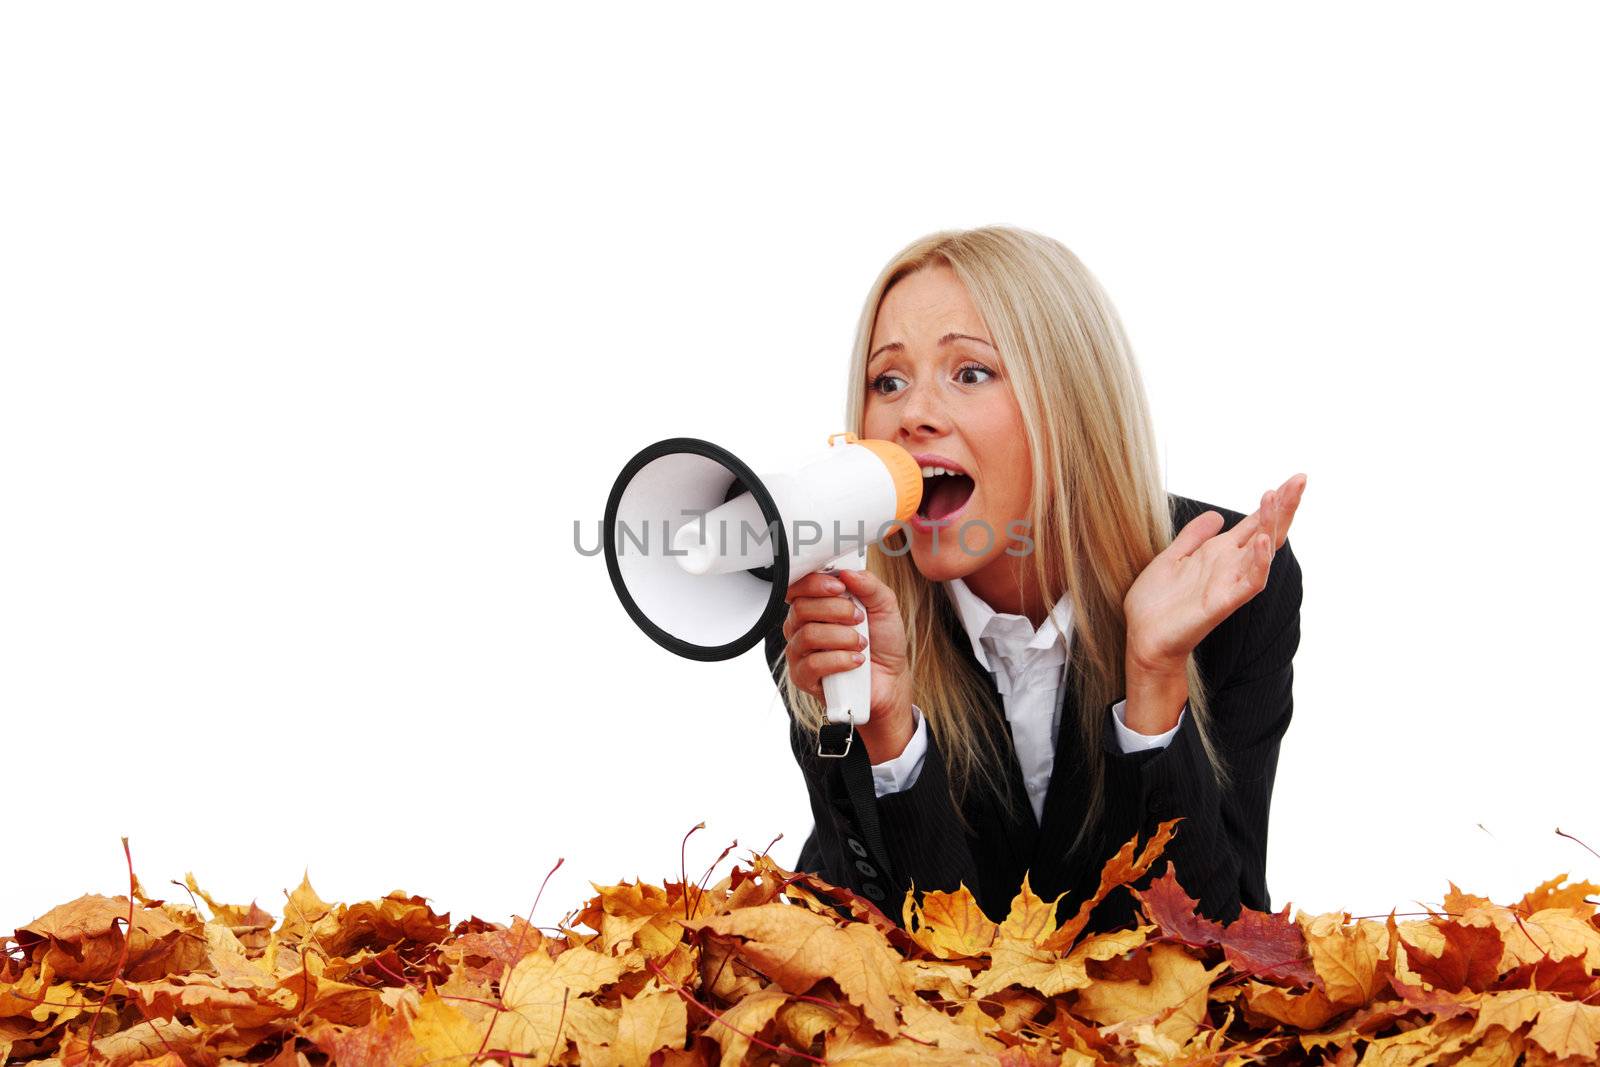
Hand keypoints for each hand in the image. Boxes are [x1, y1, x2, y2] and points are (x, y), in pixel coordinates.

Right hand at [781, 568, 914, 760]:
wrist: (891, 679)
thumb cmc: (883, 642)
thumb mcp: (884, 605)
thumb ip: (868, 584)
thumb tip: (847, 573)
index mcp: (815, 605)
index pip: (798, 587)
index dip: (814, 584)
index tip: (840, 588)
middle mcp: (802, 626)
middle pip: (801, 608)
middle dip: (836, 611)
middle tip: (859, 619)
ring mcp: (800, 653)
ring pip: (808, 635)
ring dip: (842, 637)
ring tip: (861, 643)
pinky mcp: (804, 678)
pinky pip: (812, 664)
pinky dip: (839, 660)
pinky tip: (855, 661)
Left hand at [1124, 473, 1306, 676]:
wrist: (1142, 637)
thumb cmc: (1155, 603)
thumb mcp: (1172, 557)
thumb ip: (1194, 537)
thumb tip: (1216, 514)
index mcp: (1218, 554)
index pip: (1254, 524)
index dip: (1273, 502)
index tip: (1293, 479)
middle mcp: (1228, 566)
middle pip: (1266, 532)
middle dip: (1283, 507)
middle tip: (1300, 480)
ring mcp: (1228, 584)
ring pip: (1262, 553)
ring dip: (1271, 526)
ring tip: (1277, 498)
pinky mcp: (1221, 603)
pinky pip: (1248, 584)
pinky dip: (1258, 564)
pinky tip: (1262, 542)